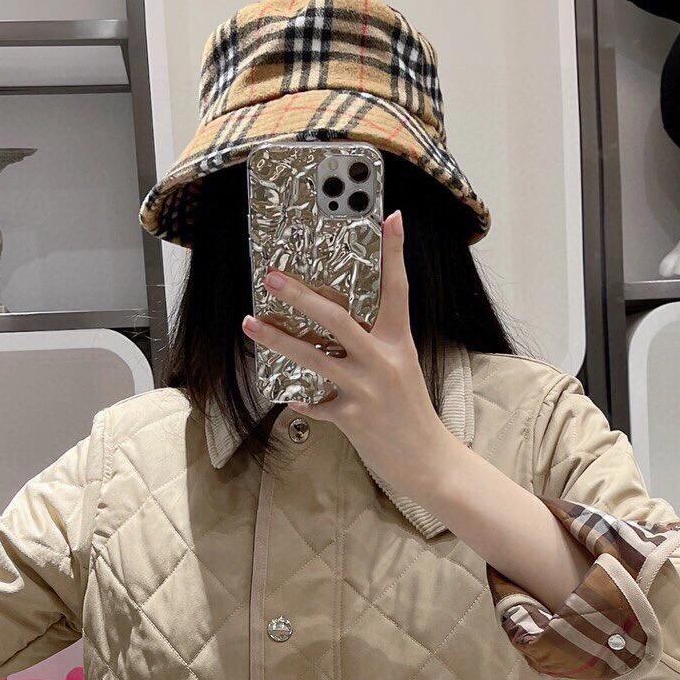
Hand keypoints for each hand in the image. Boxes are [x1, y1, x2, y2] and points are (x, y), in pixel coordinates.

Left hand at [241, 209, 457, 501]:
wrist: (429, 462)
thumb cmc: (412, 412)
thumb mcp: (403, 369)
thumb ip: (376, 346)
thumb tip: (341, 326)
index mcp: (400, 343)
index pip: (398, 289)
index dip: (394, 252)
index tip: (389, 217)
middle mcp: (383, 361)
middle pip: (337, 318)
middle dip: (300, 295)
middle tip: (272, 277)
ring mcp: (367, 390)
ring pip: (314, 357)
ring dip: (277, 340)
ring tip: (251, 323)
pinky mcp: (352, 418)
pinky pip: (316, 403)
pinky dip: (300, 398)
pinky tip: (287, 395)